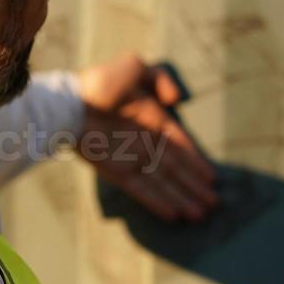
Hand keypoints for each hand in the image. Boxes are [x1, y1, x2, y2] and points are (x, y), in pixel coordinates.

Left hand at [77, 53, 217, 221]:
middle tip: (213, 204)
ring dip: (182, 199)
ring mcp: (131, 160)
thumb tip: (176, 100)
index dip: (195, 162)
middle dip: (194, 187)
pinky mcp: (116, 173)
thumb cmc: (100, 83)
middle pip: (175, 170)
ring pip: (163, 184)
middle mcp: (144, 143)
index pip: (179, 145)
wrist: (70, 102)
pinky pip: (142, 191)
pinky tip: (174, 215)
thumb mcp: (134, 67)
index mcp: (152, 120)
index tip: (211, 177)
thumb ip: (159, 79)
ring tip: (200, 216)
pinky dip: (157, 203)